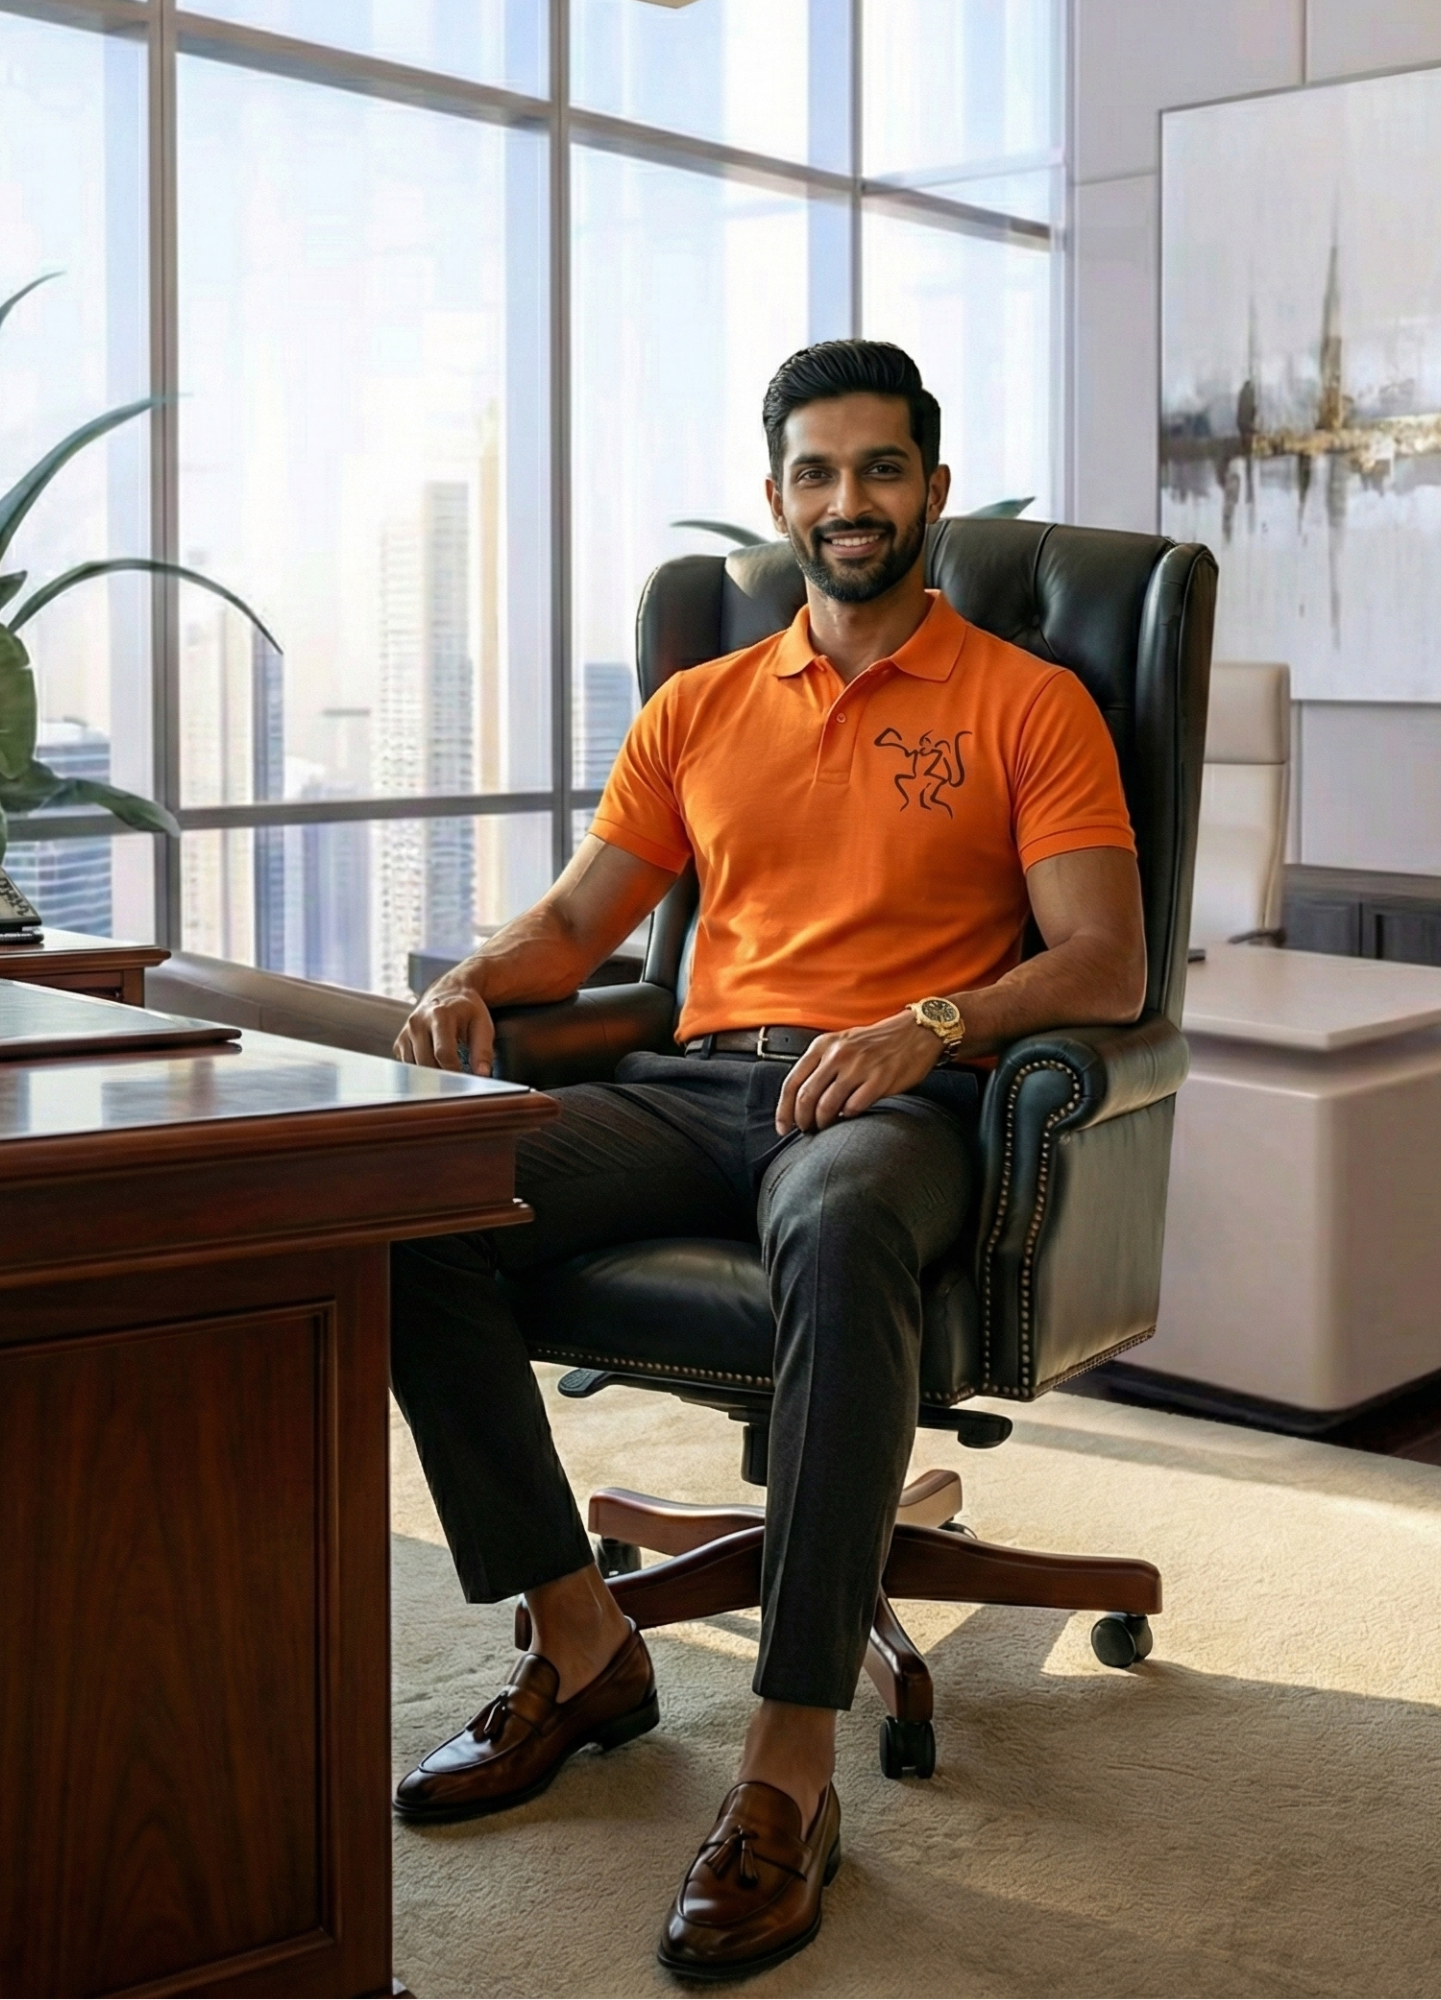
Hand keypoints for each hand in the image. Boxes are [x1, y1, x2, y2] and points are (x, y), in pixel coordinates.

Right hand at [394, 974, 495, 1072]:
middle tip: (458, 1076)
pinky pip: (408, 1065)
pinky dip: (422, 1070)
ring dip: (432, 1074)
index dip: (455, 1071)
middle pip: (427, 1063)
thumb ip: (483, 1050)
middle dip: (443, 1075)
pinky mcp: (400, 1041)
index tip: (465, 1079)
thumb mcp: (482, 1024)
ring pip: (415, 1067)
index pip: (443, 1054)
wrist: (447, 992)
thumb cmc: (467, 1011)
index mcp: (439, 1015)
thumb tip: (482, 1074)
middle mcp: (418, 1022)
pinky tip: (434, 1061)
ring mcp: (406, 1032)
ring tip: (447, 1066)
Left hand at [775, 1012, 940, 1133]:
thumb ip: (821, 1065)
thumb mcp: (841, 1043)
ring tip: (826, 1127)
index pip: (792, 1082)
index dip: (784, 1109)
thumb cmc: (876, 1042)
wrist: (915, 1032)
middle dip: (802, 1120)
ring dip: (823, 1123)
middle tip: (807, 1130)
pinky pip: (854, 1107)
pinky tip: (850, 1115)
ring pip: (827, 1106)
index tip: (782, 1127)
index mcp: (823, 1046)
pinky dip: (848, 1116)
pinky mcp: (879, 1080)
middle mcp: (837, 1055)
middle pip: (806, 1097)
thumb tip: (801, 1099)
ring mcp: (858, 1067)